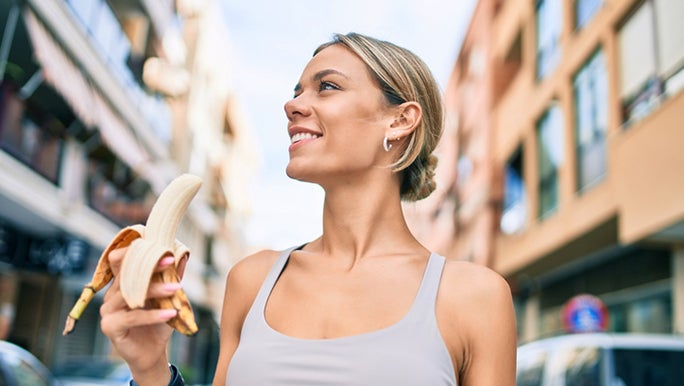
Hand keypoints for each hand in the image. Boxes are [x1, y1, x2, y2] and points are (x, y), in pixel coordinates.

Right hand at [99, 247, 178, 384]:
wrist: (152, 352)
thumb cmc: (159, 322)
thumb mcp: (168, 298)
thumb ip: (172, 277)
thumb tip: (182, 256)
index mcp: (122, 283)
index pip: (119, 259)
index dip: (136, 251)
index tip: (161, 248)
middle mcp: (111, 294)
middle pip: (127, 274)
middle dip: (150, 267)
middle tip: (170, 262)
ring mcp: (108, 311)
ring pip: (130, 294)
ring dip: (155, 290)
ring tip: (176, 288)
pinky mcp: (110, 327)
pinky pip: (132, 317)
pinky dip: (153, 315)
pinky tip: (171, 313)